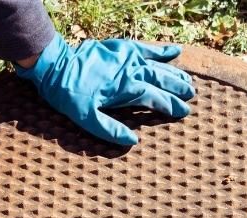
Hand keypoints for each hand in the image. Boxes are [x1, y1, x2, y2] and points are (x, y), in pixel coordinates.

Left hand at [16, 34, 194, 145]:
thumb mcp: (85, 119)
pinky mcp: (120, 48)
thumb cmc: (69, 95)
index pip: (156, 98)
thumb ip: (110, 130)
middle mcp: (131, 71)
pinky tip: (176, 50)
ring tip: (188, 80)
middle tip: (191, 95)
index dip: (171, 105)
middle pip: (161, 79)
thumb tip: (133, 141)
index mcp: (126, 89)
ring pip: (157, 65)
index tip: (184, 111)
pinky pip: (145, 48)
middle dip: (178, 88)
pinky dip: (161, 50)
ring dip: (174, 72)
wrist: (55, 65)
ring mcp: (127, 57)